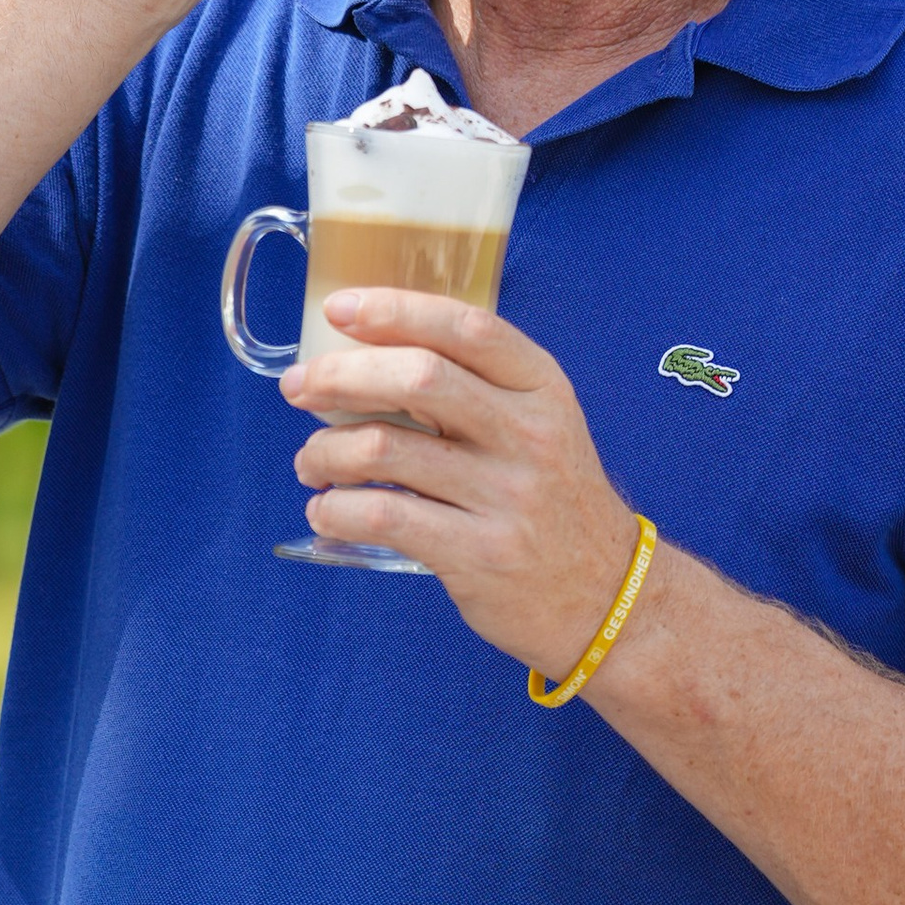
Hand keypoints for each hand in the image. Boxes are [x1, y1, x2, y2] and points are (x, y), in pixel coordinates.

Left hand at [282, 291, 643, 681]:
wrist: (605, 594)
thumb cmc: (551, 501)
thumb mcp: (538, 427)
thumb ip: (475, 388)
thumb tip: (367, 356)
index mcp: (542, 388)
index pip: (466, 327)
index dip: (395, 310)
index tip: (340, 309)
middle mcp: (529, 435)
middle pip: (419, 378)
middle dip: (341, 377)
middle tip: (299, 390)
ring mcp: (506, 497)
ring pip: (387, 449)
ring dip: (325, 450)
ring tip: (309, 462)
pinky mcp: (479, 554)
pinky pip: (384, 517)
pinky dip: (336, 510)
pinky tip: (327, 511)